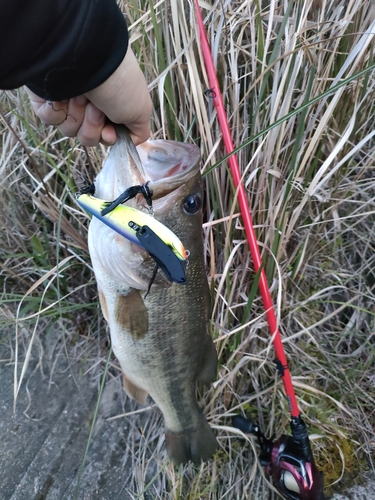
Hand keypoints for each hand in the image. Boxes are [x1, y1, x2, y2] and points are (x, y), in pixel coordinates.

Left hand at [27, 49, 151, 145]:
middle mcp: (89, 104)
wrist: (89, 59)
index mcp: (110, 106)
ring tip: (81, 96)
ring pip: (69, 130)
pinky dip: (57, 110)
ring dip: (77, 116)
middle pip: (88, 137)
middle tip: (96, 107)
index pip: (105, 136)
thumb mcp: (141, 110)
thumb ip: (139, 131)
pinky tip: (63, 96)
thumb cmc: (119, 84)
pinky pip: (49, 119)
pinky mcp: (46, 97)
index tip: (108, 131)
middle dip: (93, 126)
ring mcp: (67, 101)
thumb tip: (130, 141)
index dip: (107, 138)